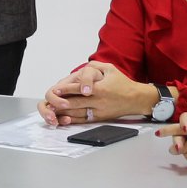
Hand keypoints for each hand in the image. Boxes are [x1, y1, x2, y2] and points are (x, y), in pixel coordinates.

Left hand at [37, 63, 154, 125]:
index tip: (56, 89)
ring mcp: (99, 111)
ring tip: (53, 110)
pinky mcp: (100, 118)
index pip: (79, 89)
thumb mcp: (110, 69)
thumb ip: (94, 67)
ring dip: (64, 113)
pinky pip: (83, 120)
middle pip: (76, 103)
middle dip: (61, 103)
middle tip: (50, 102)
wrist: (136, 99)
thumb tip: (82, 69)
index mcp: (101, 89)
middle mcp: (99, 101)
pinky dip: (72, 120)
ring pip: (78, 113)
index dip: (66, 89)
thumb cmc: (123, 83)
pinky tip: (63, 118)